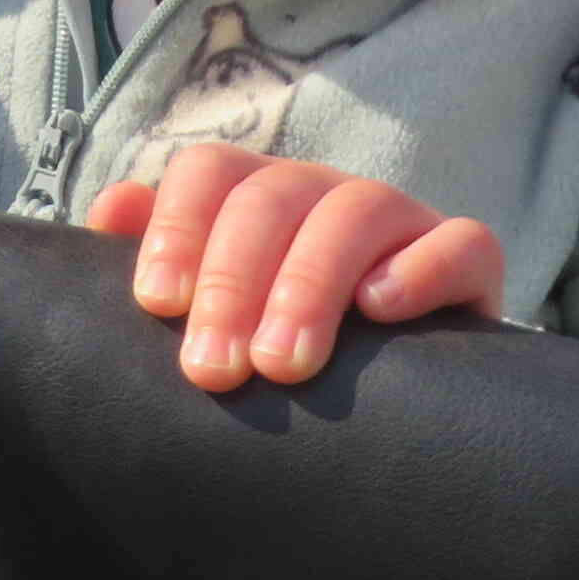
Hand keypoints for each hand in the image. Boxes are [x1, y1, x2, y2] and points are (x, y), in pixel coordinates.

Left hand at [86, 143, 500, 391]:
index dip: (178, 228)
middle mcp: (324, 194)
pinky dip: (422, 267)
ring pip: (358, 210)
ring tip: (283, 362)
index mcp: (255, 196)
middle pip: (274, 196)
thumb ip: (161, 262)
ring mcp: (401, 222)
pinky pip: (461, 242)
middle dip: (235, 280)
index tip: (155, 304)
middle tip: (214, 369)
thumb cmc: (277, 351)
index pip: (209, 172)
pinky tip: (381, 308)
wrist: (396, 407)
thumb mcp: (211, 312)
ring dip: (311, 283)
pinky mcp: (467, 262)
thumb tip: (110, 212)